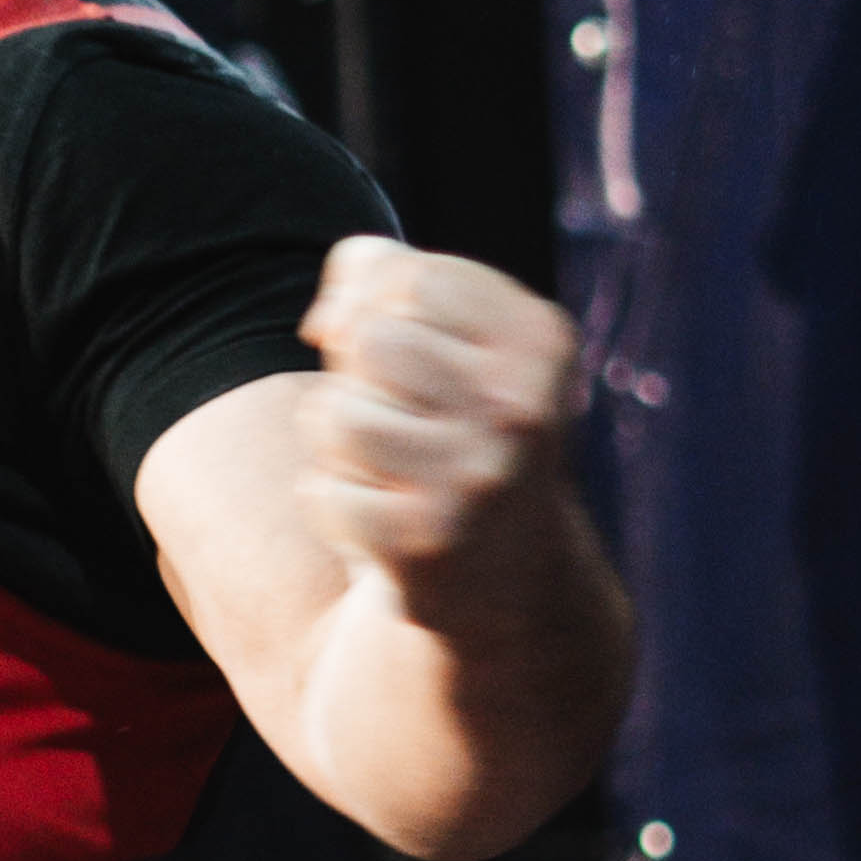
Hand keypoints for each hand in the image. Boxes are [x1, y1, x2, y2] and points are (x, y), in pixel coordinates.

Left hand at [298, 238, 585, 603]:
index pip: (408, 278)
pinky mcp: (425, 545)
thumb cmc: (462, 433)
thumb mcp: (458, 344)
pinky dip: (334, 506)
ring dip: (337, 444)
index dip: (372, 306)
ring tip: (388, 470)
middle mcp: (520, 410)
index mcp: (539, 344)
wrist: (511, 581)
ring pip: (335, 416)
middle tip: (401, 422)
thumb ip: (388, 282)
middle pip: (369, 341)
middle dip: (359, 378)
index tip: (400, 352)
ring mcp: (474, 480)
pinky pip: (322, 492)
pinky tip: (383, 521)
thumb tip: (326, 319)